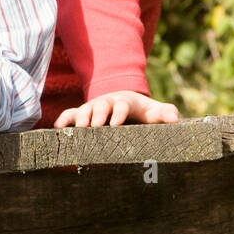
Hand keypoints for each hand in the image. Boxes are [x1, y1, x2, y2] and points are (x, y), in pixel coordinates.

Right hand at [55, 90, 179, 127]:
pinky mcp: (83, 114)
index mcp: (125, 102)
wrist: (127, 102)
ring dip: (80, 119)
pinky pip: (70, 114)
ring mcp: (93, 108)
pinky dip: (64, 119)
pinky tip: (58, 128)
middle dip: (97, 115)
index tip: (116, 124)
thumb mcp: (154, 112)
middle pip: (100, 106)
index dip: (118, 113)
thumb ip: (166, 114)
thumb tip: (175, 119)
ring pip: (84, 110)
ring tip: (78, 131)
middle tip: (94, 127)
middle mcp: (107, 103)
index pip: (121, 105)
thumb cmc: (142, 112)